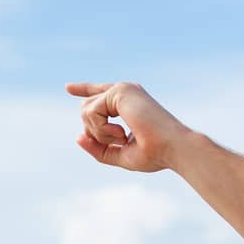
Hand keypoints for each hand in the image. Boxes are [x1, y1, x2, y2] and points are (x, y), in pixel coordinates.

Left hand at [65, 81, 192, 172]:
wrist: (174, 149)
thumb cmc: (157, 154)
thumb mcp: (123, 155)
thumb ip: (100, 148)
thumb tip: (78, 138)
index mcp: (130, 103)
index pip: (101, 94)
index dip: (84, 90)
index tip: (68, 88)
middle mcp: (126, 92)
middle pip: (87, 108)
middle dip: (95, 131)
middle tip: (119, 141)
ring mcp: (123, 89)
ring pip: (86, 110)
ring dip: (98, 132)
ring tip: (122, 138)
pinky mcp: (120, 91)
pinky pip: (91, 111)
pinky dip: (100, 129)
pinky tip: (121, 134)